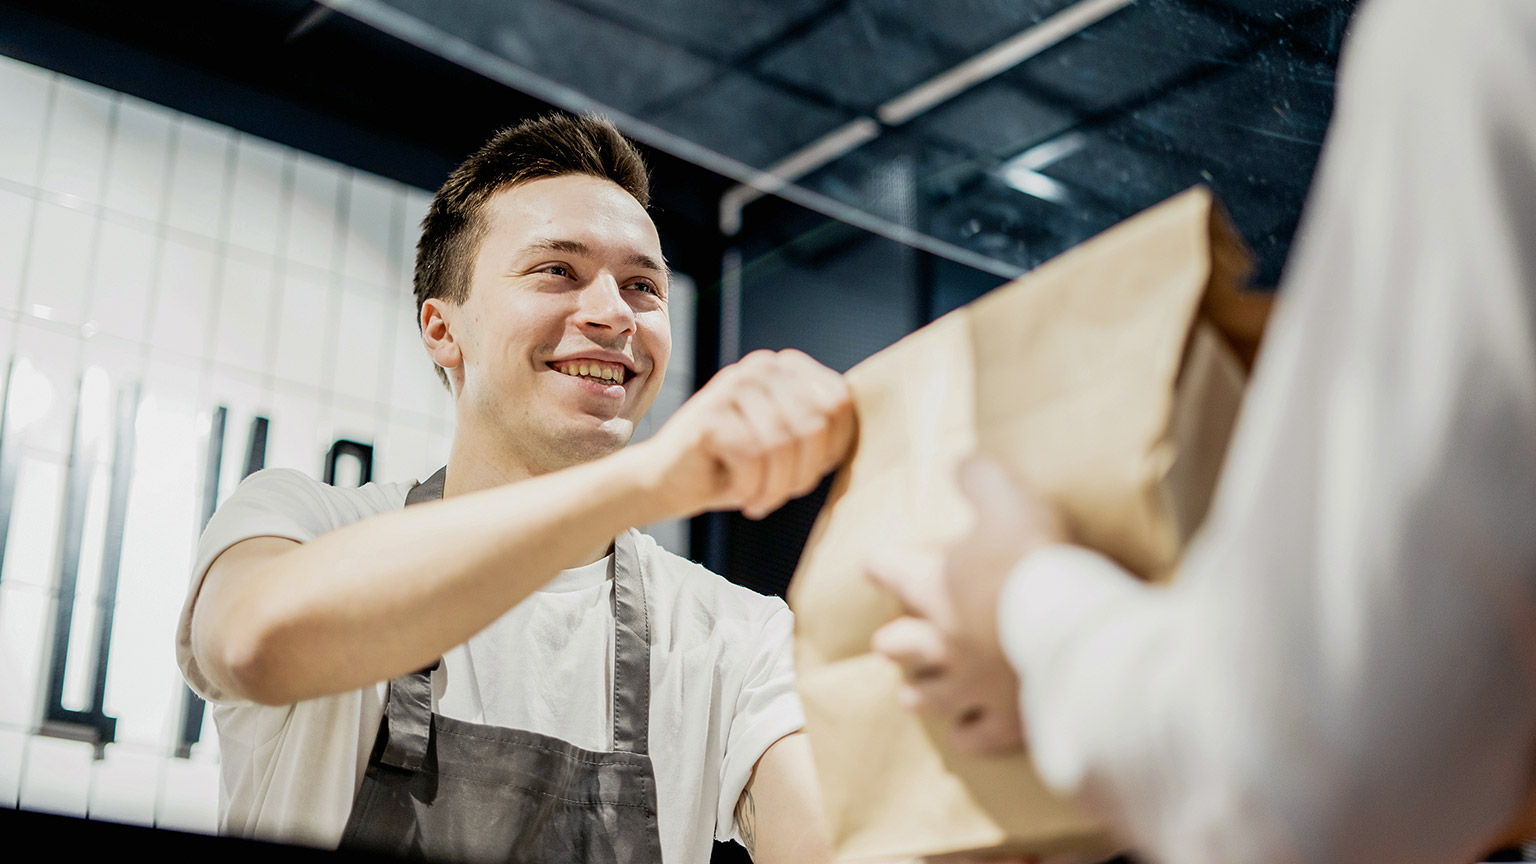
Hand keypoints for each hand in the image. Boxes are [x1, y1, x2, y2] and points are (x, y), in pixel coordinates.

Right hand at [643, 349, 854, 519]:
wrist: (664, 480)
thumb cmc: (732, 467)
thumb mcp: (786, 443)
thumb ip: (821, 429)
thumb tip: (881, 436)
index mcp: (786, 367)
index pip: (839, 405)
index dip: (831, 451)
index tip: (807, 474)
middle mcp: (761, 366)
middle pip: (814, 425)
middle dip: (803, 472)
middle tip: (780, 493)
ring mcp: (732, 385)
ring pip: (782, 445)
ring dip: (777, 486)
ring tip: (761, 498)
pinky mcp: (709, 414)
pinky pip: (752, 458)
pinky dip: (751, 488)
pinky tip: (741, 495)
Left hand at [868, 455, 1066, 753]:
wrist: (1077, 627)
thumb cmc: (1036, 557)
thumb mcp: (1006, 496)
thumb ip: (979, 478)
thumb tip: (962, 462)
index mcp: (936, 588)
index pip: (894, 572)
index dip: (883, 566)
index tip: (872, 565)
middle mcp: (943, 642)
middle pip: (901, 645)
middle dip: (895, 641)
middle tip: (889, 641)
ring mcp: (973, 686)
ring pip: (929, 697)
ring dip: (919, 693)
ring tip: (910, 696)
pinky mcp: (1007, 720)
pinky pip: (976, 737)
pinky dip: (969, 734)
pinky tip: (967, 734)